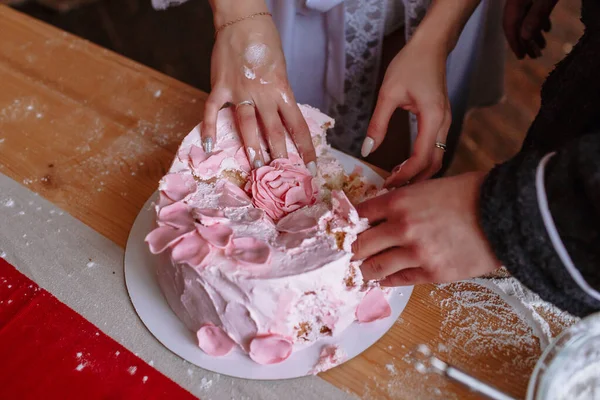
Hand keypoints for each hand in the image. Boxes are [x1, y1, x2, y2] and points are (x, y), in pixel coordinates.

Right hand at [203, 9, 316, 172]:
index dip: (305, 148)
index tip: (310, 166)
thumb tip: (279, 118)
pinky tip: (208, 146)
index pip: (298, 125)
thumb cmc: (266, 44)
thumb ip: (279, 95)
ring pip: (247, 125)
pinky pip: (213, 111)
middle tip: (282, 175)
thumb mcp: (281, 71)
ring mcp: (240, 91)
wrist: (243, 21)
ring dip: (251, 147)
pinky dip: (209, 128)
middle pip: (274, 130)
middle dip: (280, 155)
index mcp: (282, 90)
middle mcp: (263, 94)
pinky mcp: (220, 86)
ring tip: (254, 166)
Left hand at [352, 172, 500, 285]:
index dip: (351, 222)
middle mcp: (402, 228)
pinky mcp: (432, 274)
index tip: (347, 229)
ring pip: (373, 268)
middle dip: (353, 249)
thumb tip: (378, 216)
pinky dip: (387, 279)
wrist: (504, 215)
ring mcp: (416, 254)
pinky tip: (383, 277)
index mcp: (399, 202)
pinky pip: (398, 280)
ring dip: (365, 269)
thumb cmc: (467, 195)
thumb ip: (400, 202)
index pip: (359, 214)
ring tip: (363, 269)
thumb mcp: (426, 188)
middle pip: (359, 245)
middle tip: (351, 252)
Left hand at [362, 36, 450, 186]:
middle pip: (434, 163)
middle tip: (392, 189)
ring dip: (420, 172)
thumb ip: (378, 124)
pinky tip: (405, 165)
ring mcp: (446, 123)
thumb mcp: (388, 93)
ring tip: (396, 180)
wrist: (430, 47)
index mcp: (433, 117)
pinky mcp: (443, 121)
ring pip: (438, 157)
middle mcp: (444, 124)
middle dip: (415, 179)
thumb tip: (367, 150)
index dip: (405, 174)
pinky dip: (423, 161)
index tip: (388, 184)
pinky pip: (436, 148)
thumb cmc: (409, 65)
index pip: (422, 156)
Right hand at [503, 0, 557, 58]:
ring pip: (526, 18)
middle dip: (526, 41)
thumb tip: (525, 37)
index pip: (509, 25)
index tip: (521, 57)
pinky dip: (539, 22)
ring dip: (534, 33)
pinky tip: (546, 29)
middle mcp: (516, 0)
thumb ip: (535, 16)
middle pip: (517, 24)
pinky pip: (533, 11)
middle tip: (534, 56)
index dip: (514, 43)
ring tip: (542, 46)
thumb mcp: (546, 0)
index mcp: (515, 2)